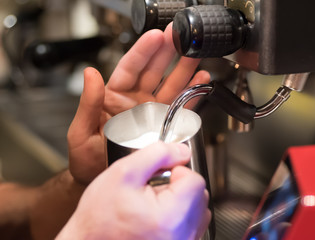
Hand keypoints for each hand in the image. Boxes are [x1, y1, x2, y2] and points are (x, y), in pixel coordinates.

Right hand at [57, 142, 210, 239]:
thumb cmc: (100, 218)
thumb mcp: (123, 173)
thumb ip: (157, 154)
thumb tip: (182, 151)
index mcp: (171, 216)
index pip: (196, 180)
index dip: (177, 171)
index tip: (160, 175)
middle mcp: (182, 235)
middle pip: (199, 195)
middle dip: (178, 186)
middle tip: (152, 189)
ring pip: (197, 210)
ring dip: (180, 200)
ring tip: (153, 203)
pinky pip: (190, 225)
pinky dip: (178, 216)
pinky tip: (156, 215)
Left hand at [67, 23, 209, 183]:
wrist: (101, 179)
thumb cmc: (86, 159)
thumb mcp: (80, 132)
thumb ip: (88, 104)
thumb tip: (91, 75)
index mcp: (114, 97)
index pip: (130, 68)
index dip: (144, 51)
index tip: (156, 37)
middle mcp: (135, 101)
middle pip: (153, 71)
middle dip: (167, 52)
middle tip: (179, 36)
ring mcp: (151, 113)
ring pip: (170, 85)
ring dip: (184, 69)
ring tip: (195, 54)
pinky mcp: (163, 126)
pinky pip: (180, 107)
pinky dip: (192, 94)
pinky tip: (200, 80)